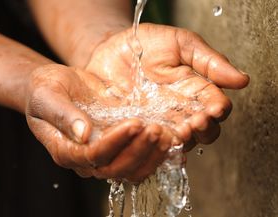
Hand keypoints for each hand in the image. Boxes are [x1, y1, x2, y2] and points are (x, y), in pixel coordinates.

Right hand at [25, 64, 178, 181]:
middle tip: (156, 130)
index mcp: (65, 150)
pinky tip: (172, 137)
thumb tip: (83, 133)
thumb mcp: (47, 96)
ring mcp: (104, 153)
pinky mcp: (118, 143)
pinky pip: (139, 156)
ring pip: (131, 168)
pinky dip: (156, 151)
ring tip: (167, 133)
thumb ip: (62, 115)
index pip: (92, 156)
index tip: (133, 123)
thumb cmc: (44, 90)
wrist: (53, 85)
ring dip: (151, 154)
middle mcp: (85, 158)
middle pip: (116, 168)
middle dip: (138, 150)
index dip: (114, 143)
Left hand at [85, 23, 249, 148]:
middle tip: (194, 123)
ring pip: (176, 143)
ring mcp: (158, 122)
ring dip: (178, 141)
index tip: (213, 110)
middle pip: (201, 133)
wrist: (110, 49)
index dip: (217, 112)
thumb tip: (242, 80)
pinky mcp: (135, 130)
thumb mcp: (181, 44)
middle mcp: (180, 112)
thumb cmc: (146, 44)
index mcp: (195, 92)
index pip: (215, 109)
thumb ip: (209, 61)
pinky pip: (147, 144)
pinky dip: (151, 144)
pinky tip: (150, 135)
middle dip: (201, 130)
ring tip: (176, 132)